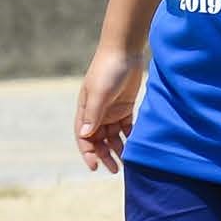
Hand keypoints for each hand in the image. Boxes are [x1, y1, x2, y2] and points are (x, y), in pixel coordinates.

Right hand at [75, 49, 140, 172]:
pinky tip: (135, 146)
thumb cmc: (108, 70)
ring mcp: (111, 110)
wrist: (125, 51)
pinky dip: (129, 136)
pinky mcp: (126, 106)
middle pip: (99, 140)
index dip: (88, 153)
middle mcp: (97, 112)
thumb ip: (94, 113)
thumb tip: (85, 134)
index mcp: (86, 110)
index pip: (84, 137)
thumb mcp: (100, 92)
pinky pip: (126, 126)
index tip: (95, 167)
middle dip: (105, 155)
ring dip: (118, 148)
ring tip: (126, 161)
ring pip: (112, 135)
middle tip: (115, 169)